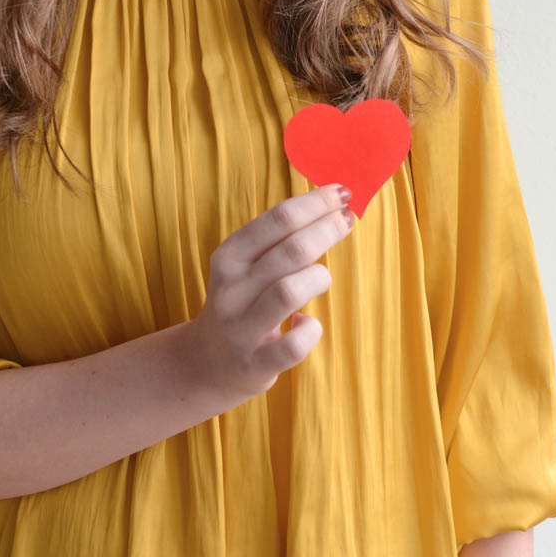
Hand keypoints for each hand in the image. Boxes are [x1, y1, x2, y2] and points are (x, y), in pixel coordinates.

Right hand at [185, 183, 353, 400]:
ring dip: (318, 278)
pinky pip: (293, 346)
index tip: (342, 193)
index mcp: (229, 257)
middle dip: (327, 229)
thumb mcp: (246, 267)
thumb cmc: (243, 304)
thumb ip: (279, 240)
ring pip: (288, 292)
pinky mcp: (255, 363)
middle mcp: (231, 289)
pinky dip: (311, 330)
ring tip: (321, 278)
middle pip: (290, 250)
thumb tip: (331, 206)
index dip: (315, 203)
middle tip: (347, 220)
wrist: (208, 363)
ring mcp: (241, 328)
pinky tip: (308, 323)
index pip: (277, 219)